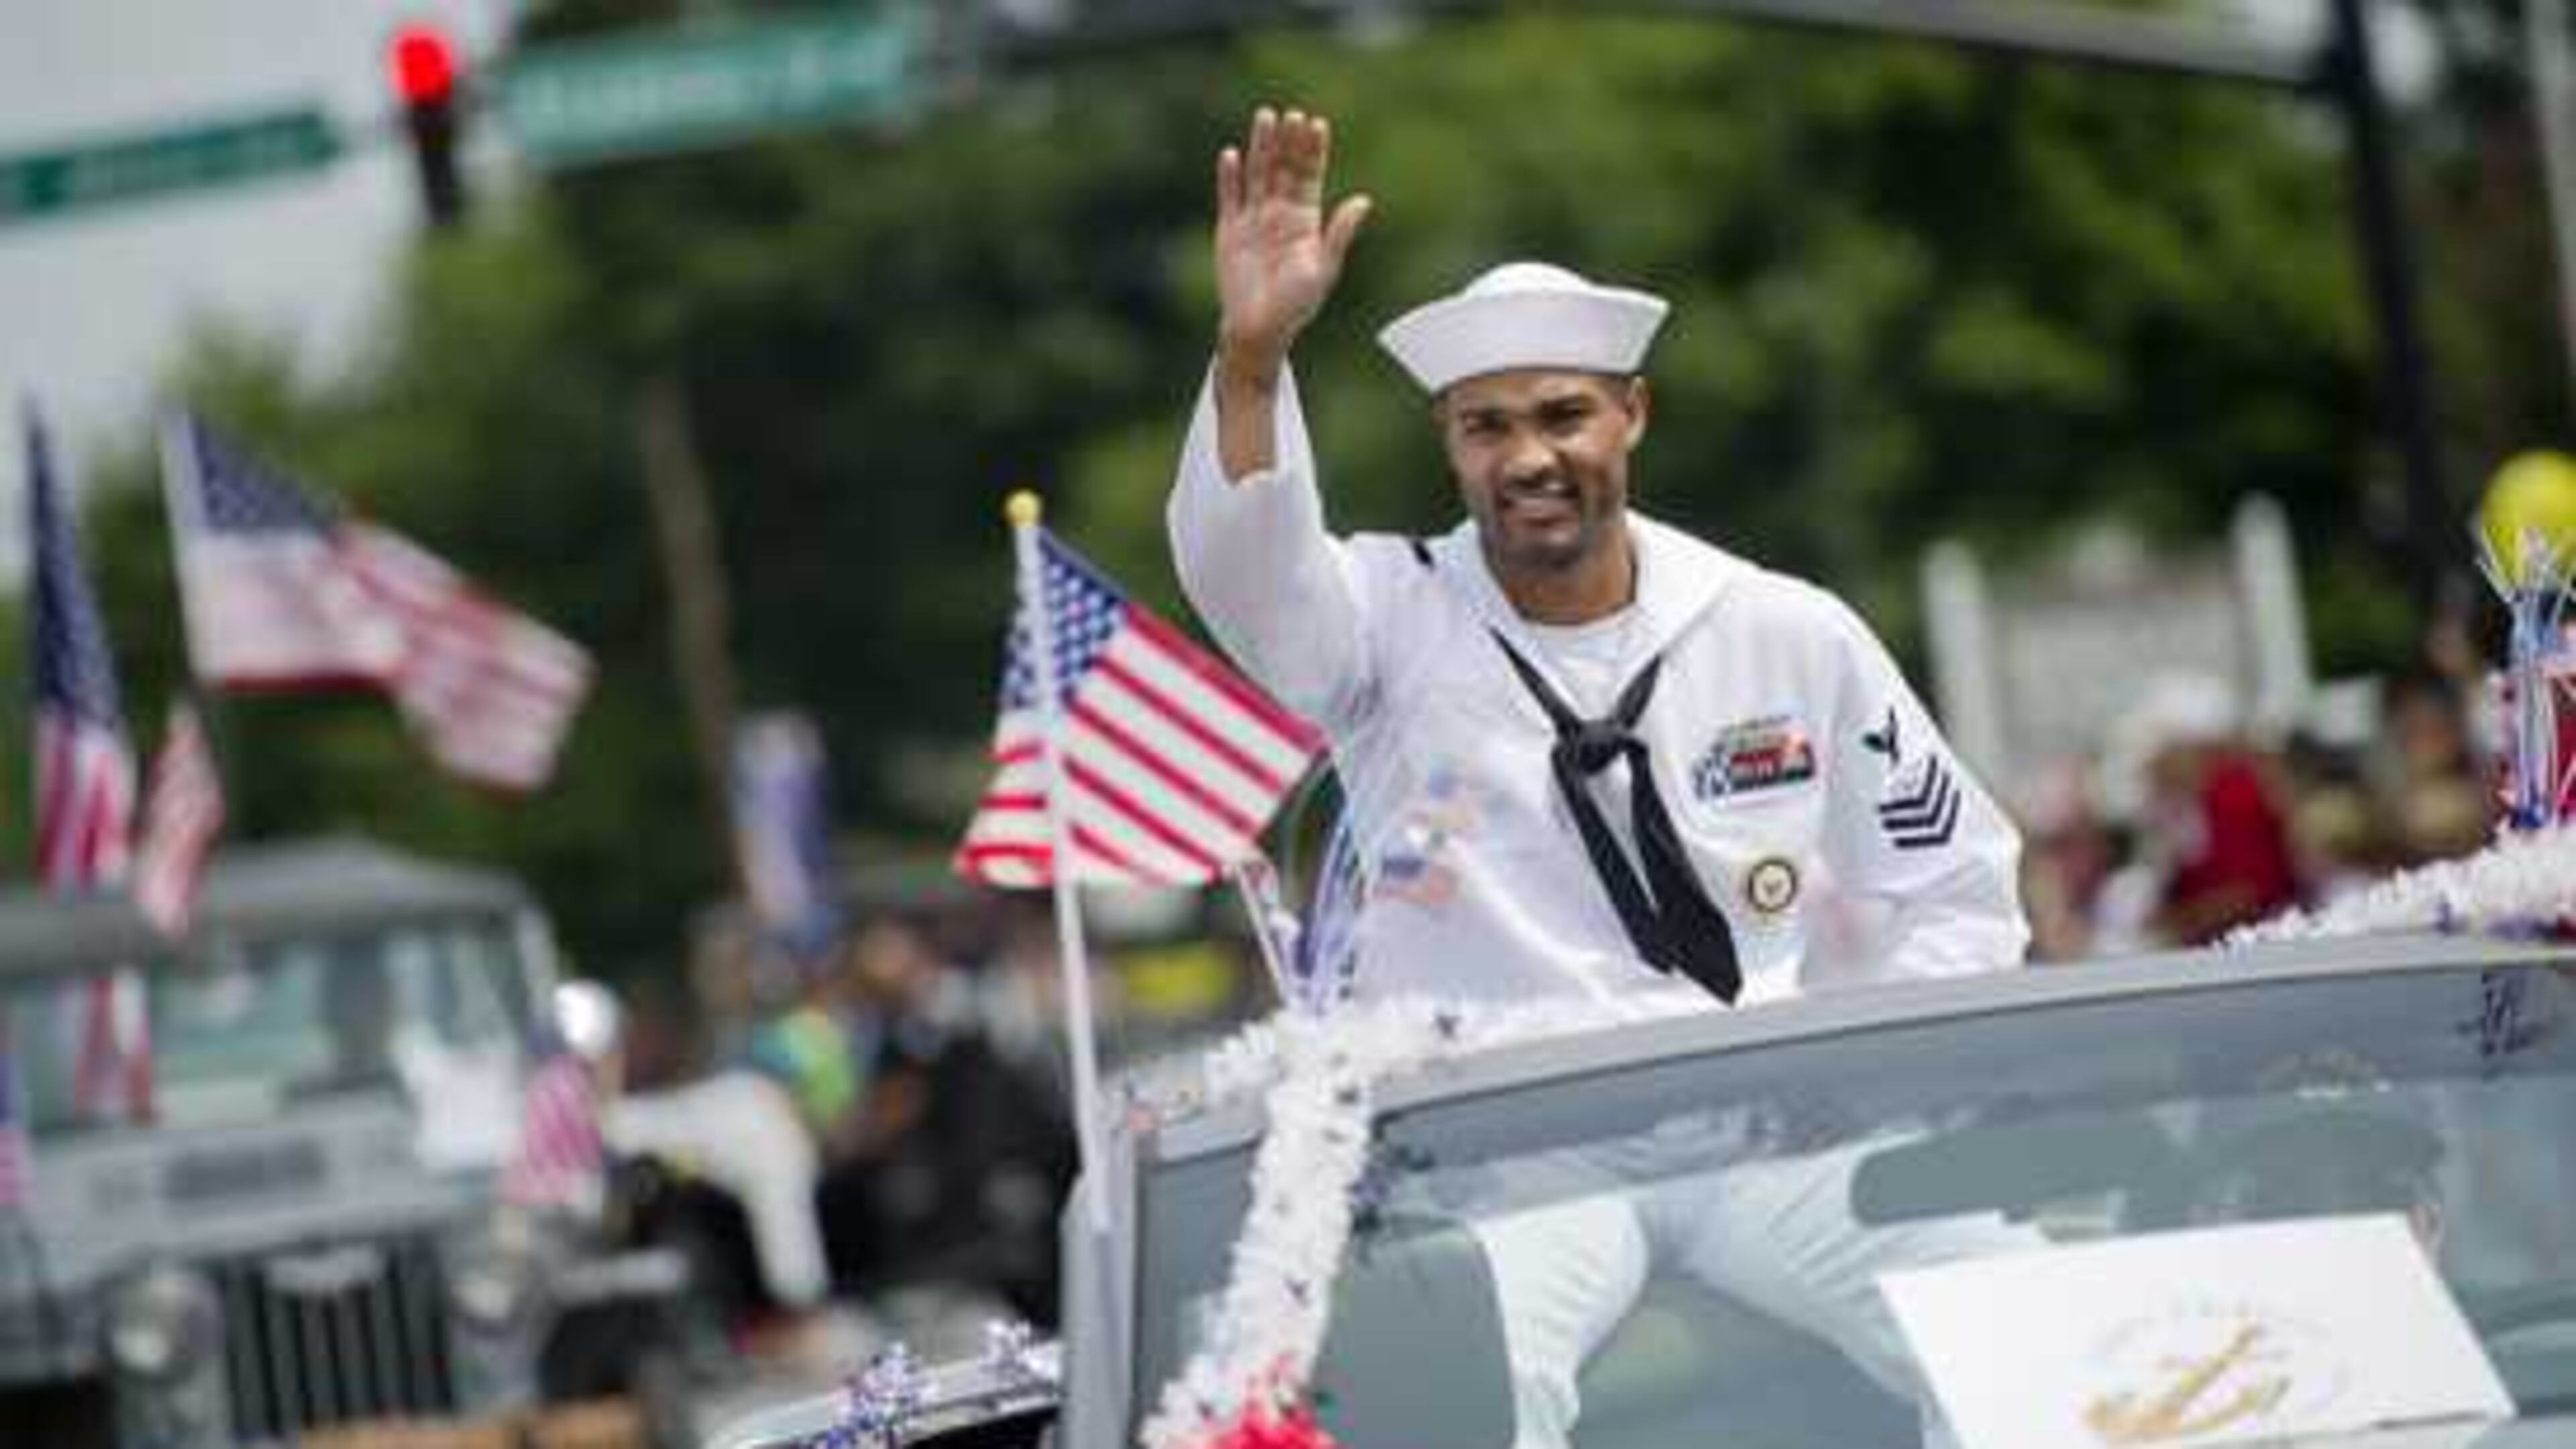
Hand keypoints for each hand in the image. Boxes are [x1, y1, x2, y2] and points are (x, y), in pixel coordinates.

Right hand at [1214, 106, 1372, 370]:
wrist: (1258, 330)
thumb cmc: (1296, 307)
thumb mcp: (1323, 269)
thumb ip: (1339, 233)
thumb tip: (1364, 200)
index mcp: (1306, 221)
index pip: (1310, 176)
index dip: (1313, 151)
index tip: (1316, 124)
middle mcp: (1280, 214)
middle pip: (1284, 168)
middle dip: (1288, 141)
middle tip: (1292, 112)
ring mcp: (1253, 220)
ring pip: (1258, 174)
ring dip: (1261, 147)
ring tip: (1265, 116)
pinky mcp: (1229, 231)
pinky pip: (1229, 198)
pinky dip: (1229, 177)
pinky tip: (1231, 154)